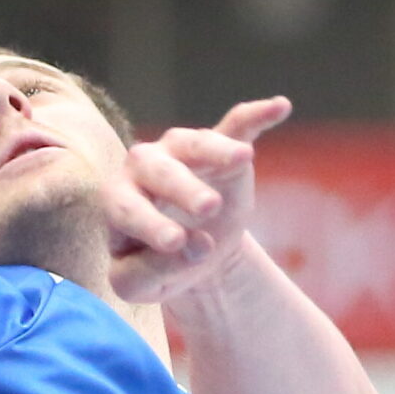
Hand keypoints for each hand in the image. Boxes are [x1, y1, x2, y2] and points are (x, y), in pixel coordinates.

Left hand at [105, 97, 291, 305]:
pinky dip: (255, 116)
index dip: (149, 224)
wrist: (189, 252)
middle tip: (208, 207)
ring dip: (215, 150)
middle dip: (183, 188)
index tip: (177, 242)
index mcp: (116, 201)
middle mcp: (142, 167)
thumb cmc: (155, 265)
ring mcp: (180, 151)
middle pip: (158, 171)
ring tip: (242, 158)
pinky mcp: (218, 146)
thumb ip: (153, 271)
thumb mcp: (141, 285)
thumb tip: (198, 244)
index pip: (127, 209)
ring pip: (192, 143)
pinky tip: (278, 107)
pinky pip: (235, 125)